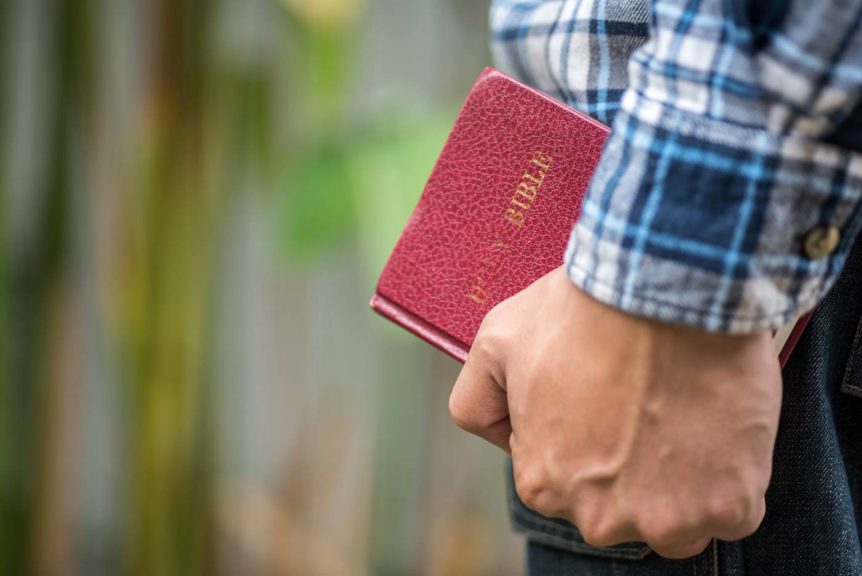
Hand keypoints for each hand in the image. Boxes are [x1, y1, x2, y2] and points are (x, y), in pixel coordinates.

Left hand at [449, 266, 781, 558]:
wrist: (665, 284)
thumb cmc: (582, 310)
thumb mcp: (496, 343)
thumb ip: (477, 399)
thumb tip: (500, 432)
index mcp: (541, 484)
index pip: (561, 478)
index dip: (583, 434)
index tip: (604, 396)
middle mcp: (598, 518)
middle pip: (618, 504)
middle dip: (630, 465)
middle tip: (646, 400)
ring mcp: (667, 519)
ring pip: (675, 516)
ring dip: (681, 481)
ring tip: (682, 412)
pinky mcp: (728, 506)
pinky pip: (733, 510)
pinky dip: (731, 477)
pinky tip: (718, 425)